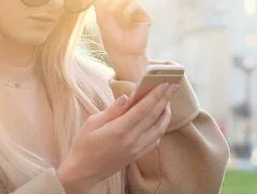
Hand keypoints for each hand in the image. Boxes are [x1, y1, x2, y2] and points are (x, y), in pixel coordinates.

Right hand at [56, 82, 178, 193]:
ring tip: (167, 101)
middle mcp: (131, 140)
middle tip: (172, 87)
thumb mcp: (91, 123)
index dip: (155, 95)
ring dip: (165, 114)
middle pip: (153, 117)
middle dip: (164, 100)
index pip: (142, 109)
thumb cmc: (84, 145)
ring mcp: (136, 150)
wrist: (83, 171)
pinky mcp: (137, 156)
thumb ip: (112, 110)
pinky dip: (160, 128)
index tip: (164, 84)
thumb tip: (126, 97)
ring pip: (158, 130)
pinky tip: (159, 120)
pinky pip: (155, 141)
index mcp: (118, 130)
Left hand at [94, 0, 150, 81]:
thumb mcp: (102, 16)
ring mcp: (135, 11)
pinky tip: (125, 20)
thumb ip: (100, 0)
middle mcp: (126, 7)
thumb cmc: (110, 36)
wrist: (122, 51)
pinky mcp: (143, 16)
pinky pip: (134, 5)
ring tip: (112, 11)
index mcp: (116, 6)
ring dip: (117, 1)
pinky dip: (126, 11)